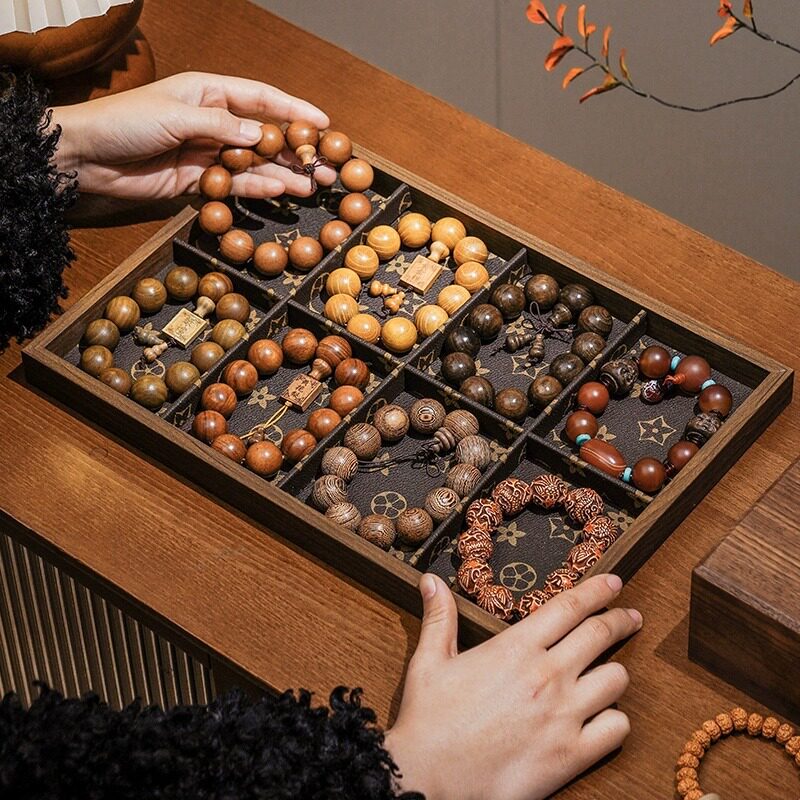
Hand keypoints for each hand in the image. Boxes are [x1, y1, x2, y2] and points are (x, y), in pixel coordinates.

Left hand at [52, 72, 336, 199]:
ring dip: (284, 173)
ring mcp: (208, 153)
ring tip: (313, 185)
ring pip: (255, 163)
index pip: (261, 99)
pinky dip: (257, 187)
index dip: (294, 111)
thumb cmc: (126, 121)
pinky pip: (235, 183)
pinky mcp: (199, 181)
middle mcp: (214, 122)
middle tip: (326, 165)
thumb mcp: (177, 115)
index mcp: (209, 93)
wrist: (88, 156)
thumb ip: (222, 127)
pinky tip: (281, 191)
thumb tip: (263, 136)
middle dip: (296, 150)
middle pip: (264, 135)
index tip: (324, 124)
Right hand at [385, 574, 640, 799]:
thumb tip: (431, 581)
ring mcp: (563, 715)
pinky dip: (615, 720)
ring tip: (611, 671)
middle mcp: (546, 675)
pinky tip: (603, 717)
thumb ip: (439, 618)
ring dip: (615, 671)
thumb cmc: (428, 720)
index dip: (597, 590)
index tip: (613, 582)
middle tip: (630, 617)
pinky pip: (617, 729)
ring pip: (616, 679)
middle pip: (600, 635)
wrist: (429, 779)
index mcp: (515, 648)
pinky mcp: (571, 755)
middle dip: (620, 620)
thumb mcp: (429, 662)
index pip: (569, 606)